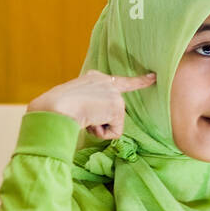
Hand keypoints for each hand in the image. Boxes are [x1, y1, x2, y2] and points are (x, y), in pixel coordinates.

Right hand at [27, 70, 155, 139]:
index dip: (138, 80)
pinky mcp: (117, 107)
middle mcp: (106, 81)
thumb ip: (89, 105)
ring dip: (98, 127)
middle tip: (85, 117)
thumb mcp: (73, 100)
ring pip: (112, 123)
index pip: (120, 81)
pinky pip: (115, 133)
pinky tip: (90, 122)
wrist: (55, 108)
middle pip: (118, 108)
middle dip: (108, 121)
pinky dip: (102, 133)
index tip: (153, 77)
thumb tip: (94, 122)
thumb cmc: (56, 108)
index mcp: (93, 78)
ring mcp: (113, 93)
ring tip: (83, 118)